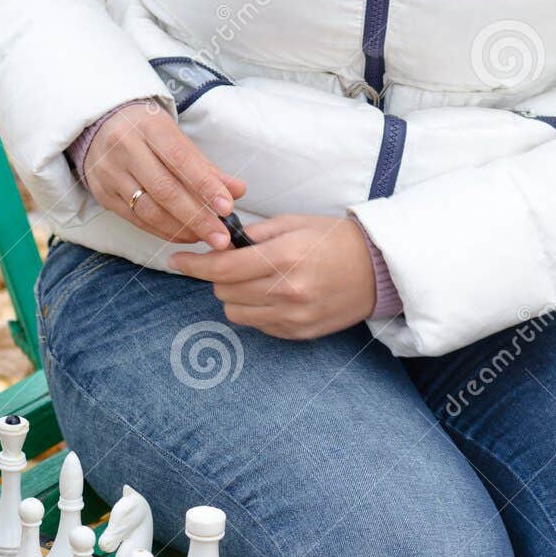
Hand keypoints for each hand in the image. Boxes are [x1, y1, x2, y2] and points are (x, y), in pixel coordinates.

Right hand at [84, 102, 246, 249]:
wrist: (99, 125)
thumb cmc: (146, 132)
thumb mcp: (175, 138)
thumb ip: (206, 167)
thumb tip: (237, 191)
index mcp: (148, 127)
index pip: (180, 159)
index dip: (205, 185)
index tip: (227, 207)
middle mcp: (125, 149)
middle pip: (164, 190)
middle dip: (197, 217)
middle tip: (221, 237)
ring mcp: (110, 174)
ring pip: (149, 210)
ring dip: (181, 229)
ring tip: (205, 238)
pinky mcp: (103, 195)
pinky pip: (136, 220)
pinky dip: (162, 231)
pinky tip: (183, 235)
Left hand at [171, 214, 377, 339]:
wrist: (378, 270)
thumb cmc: (335, 240)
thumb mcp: (294, 223)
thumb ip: (254, 234)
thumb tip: (219, 244)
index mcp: (284, 257)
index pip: (222, 269)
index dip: (193, 265)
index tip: (177, 261)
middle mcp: (287, 290)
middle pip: (222, 292)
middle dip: (219, 277)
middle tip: (234, 264)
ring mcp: (292, 316)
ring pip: (235, 312)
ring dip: (234, 295)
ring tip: (255, 280)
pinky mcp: (298, 333)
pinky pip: (257, 325)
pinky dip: (255, 310)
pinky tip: (273, 295)